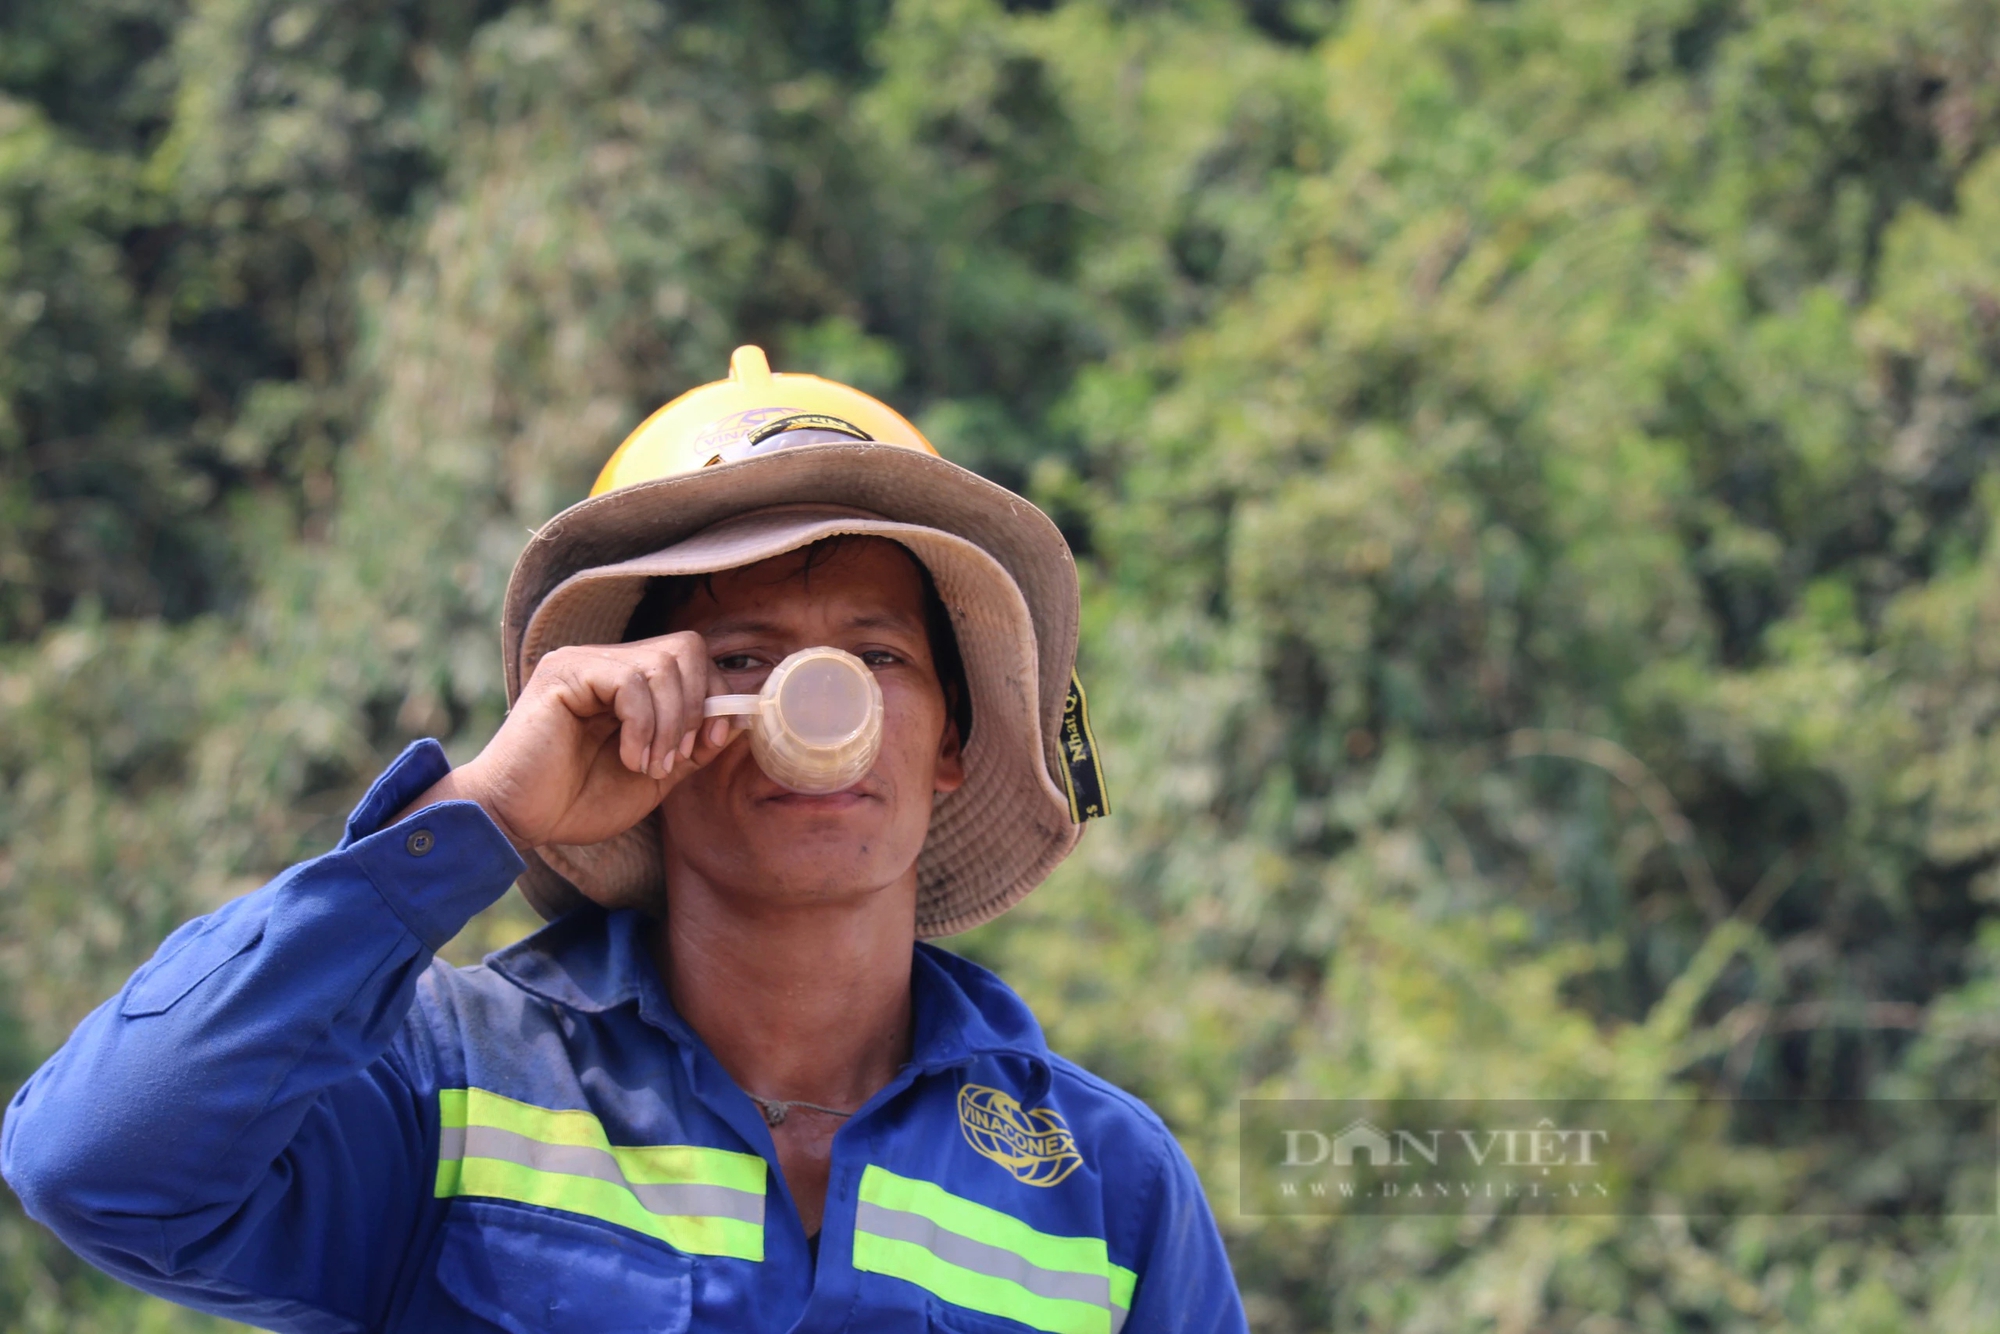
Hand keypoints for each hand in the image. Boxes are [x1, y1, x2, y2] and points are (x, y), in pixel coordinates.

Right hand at [400, 633, 743, 861]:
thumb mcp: (653, 774)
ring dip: (670, 725)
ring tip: (648, 766)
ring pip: (663, 664)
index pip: (691, 658)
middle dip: (697, 707)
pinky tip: (629, 758)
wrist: (516, 819)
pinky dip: (643, 726)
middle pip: (685, 648)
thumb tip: (739, 719)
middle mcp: (605, 661)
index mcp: (627, 680)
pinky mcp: (565, 673)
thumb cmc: (576, 801)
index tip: (710, 744)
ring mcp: (583, 662)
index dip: (714, 696)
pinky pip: (630, 682)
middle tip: (676, 758)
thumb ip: (692, 746)